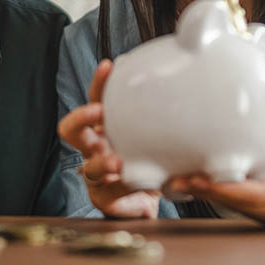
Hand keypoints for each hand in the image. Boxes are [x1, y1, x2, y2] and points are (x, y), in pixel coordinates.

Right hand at [57, 60, 160, 217]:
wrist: (152, 200)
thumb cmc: (151, 162)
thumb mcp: (160, 137)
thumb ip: (167, 113)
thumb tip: (191, 65)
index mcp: (106, 129)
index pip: (97, 100)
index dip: (99, 83)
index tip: (109, 67)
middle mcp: (95, 149)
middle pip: (72, 131)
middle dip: (82, 118)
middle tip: (99, 112)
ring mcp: (97, 176)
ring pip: (90, 168)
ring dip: (103, 163)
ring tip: (118, 163)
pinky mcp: (104, 199)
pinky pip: (111, 194)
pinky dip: (127, 193)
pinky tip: (141, 194)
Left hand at [168, 53, 264, 228]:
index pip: (259, 193)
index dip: (226, 188)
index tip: (198, 179)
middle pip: (244, 207)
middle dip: (209, 194)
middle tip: (177, 180)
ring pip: (243, 213)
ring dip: (212, 200)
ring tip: (179, 184)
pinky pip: (248, 213)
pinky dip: (224, 201)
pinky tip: (199, 188)